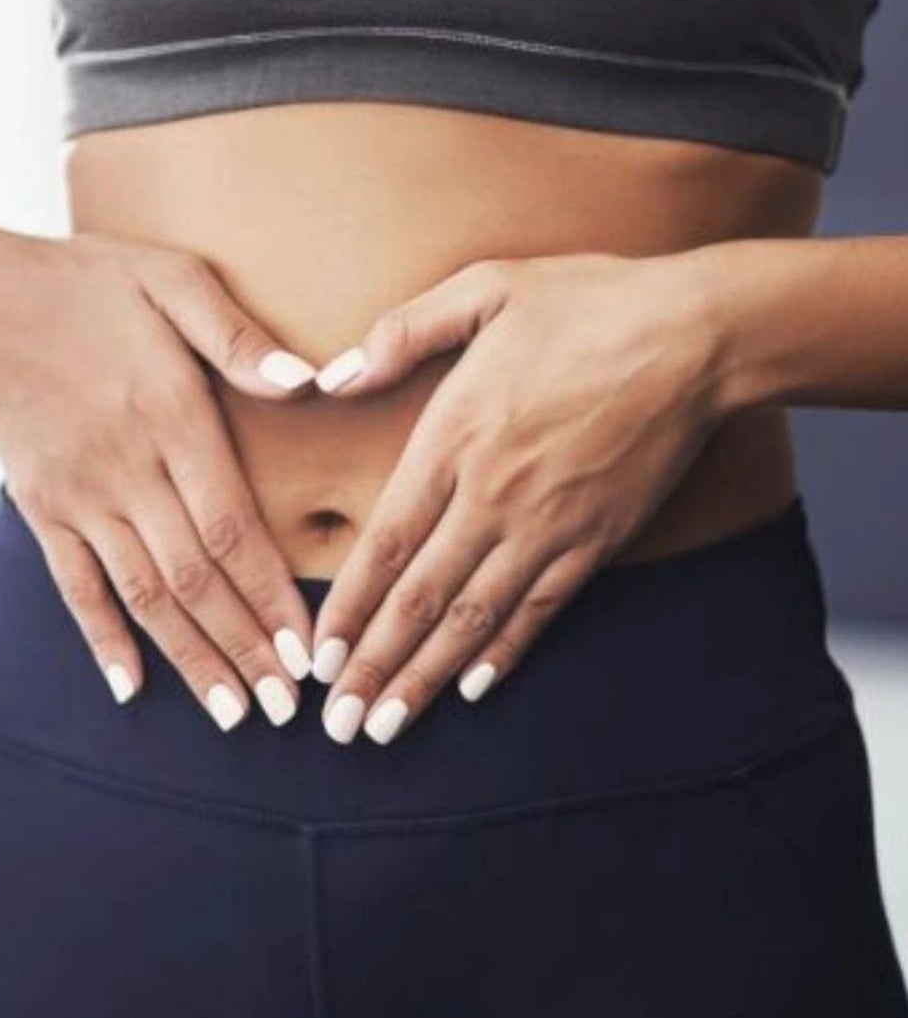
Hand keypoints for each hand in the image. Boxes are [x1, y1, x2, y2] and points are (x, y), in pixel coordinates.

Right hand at [0, 226, 321, 730]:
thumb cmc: (86, 284)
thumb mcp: (171, 279)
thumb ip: (238, 336)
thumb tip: (309, 381)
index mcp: (171, 417)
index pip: (232, 526)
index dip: (271, 595)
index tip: (307, 650)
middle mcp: (127, 469)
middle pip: (195, 577)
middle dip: (245, 648)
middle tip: (288, 707)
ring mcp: (79, 496)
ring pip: (143, 595)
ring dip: (190, 658)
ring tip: (233, 714)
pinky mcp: (43, 508)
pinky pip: (75, 586)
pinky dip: (102, 639)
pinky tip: (130, 687)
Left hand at [308, 252, 724, 743]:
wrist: (698, 335)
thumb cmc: (587, 303)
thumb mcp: (484, 289)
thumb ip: (402, 333)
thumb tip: (336, 375)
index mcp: (454, 437)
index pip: (387, 542)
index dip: (350, 607)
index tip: (319, 659)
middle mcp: (493, 496)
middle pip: (421, 598)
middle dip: (375, 667)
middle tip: (339, 725)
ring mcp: (548, 525)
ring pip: (474, 619)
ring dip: (426, 678)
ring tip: (388, 728)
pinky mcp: (597, 540)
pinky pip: (540, 610)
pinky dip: (503, 653)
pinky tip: (471, 688)